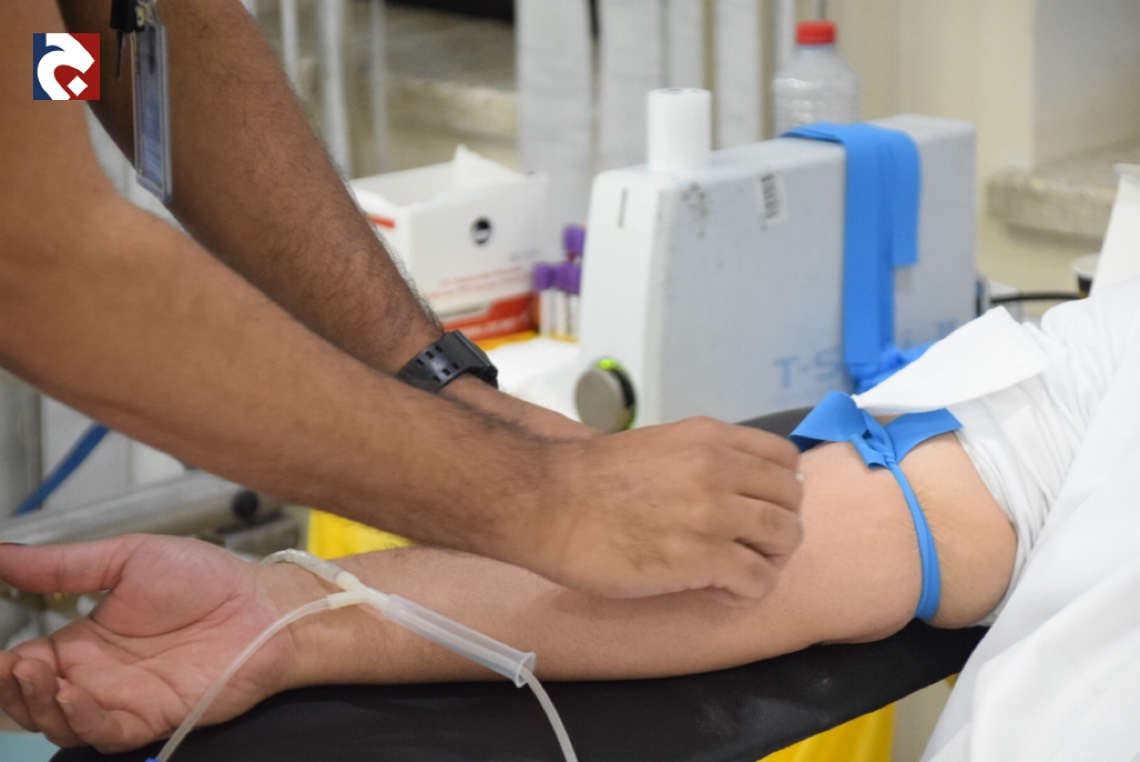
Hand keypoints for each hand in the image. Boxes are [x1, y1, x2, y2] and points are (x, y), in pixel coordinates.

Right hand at [0, 536, 314, 751]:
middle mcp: (98, 675)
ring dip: (35, 703)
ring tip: (27, 672)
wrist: (262, 603)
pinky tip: (70, 693)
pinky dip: (80, 718)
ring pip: (59, 721)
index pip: (26, 663)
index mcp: (86, 640)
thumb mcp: (128, 558)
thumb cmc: (207, 579)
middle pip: (34, 699)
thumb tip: (3, 554)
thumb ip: (63, 565)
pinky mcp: (150, 717)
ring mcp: (122, 699)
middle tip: (6, 665)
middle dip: (10, 687)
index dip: (5, 664)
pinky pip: (104, 731)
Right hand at [528, 417, 803, 604]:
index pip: (786, 459)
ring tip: (735, 572)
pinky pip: (759, 578)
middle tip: (748, 548)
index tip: (757, 510)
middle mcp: (719, 468)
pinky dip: (747, 591)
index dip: (779, 491)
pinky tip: (718, 591)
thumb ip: (703, 460)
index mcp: (710, 438)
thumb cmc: (590, 480)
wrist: (548, 502)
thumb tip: (735, 488)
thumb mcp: (660, 447)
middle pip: (792, 500)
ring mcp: (713, 512)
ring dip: (767, 561)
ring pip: (785, 538)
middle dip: (776, 529)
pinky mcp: (702, 556)